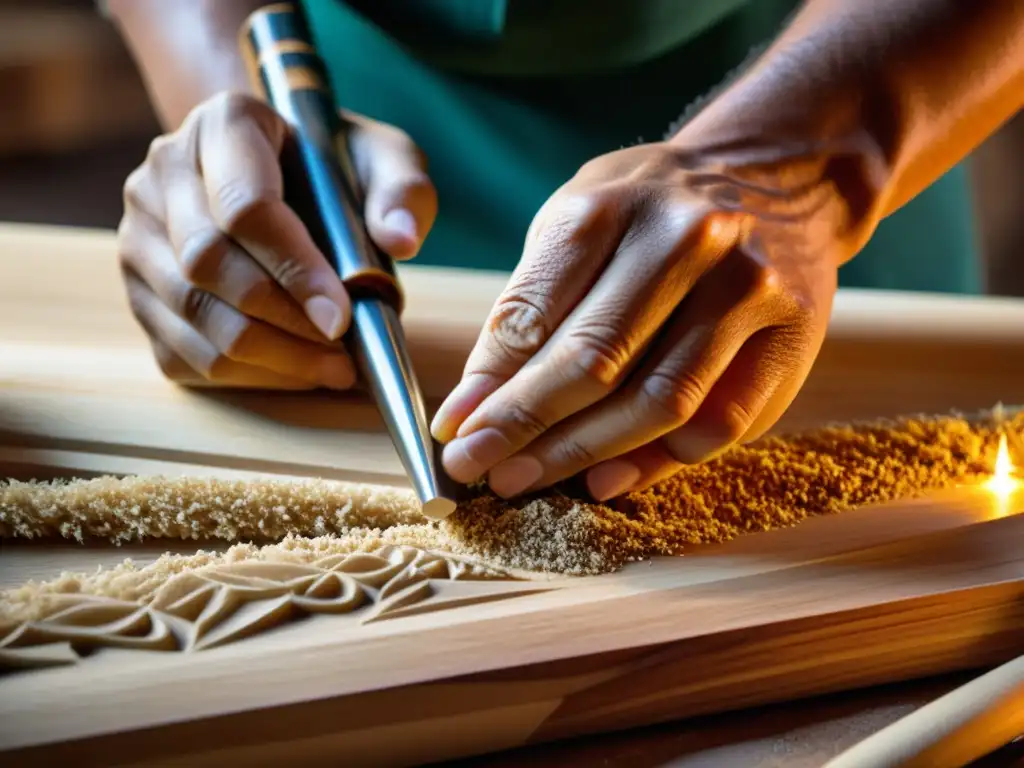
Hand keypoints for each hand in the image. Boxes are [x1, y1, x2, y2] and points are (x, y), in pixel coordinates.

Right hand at [117, 91, 435, 388]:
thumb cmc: (334, 167)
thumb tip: (401, 239)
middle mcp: (161, 174)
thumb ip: (402, 190)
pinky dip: (245, 374)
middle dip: (283, 320)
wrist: (280, 173)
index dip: (295, 270)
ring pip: (192, 313)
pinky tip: (295, 370)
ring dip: (269, 355)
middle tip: (343, 350)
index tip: (342, 317)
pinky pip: (182, 352)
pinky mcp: (137, 292)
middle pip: (208, 263)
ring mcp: (138, 235)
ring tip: (332, 368)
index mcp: (224, 124)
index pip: (245, 206)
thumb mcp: (383, 159)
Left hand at [431, 140, 845, 500]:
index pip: (534, 315)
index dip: (486, 387)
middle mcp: (685, 239)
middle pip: (593, 362)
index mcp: (612, 205)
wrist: (777, 179)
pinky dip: (658, 460)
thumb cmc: (652, 211)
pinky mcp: (793, 333)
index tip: (450, 433)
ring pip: (658, 401)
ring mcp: (748, 286)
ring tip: (526, 479)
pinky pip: (722, 422)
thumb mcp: (580, 223)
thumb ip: (532, 306)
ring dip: (582, 454)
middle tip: (477, 468)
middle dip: (523, 428)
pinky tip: (605, 477)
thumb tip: (478, 407)